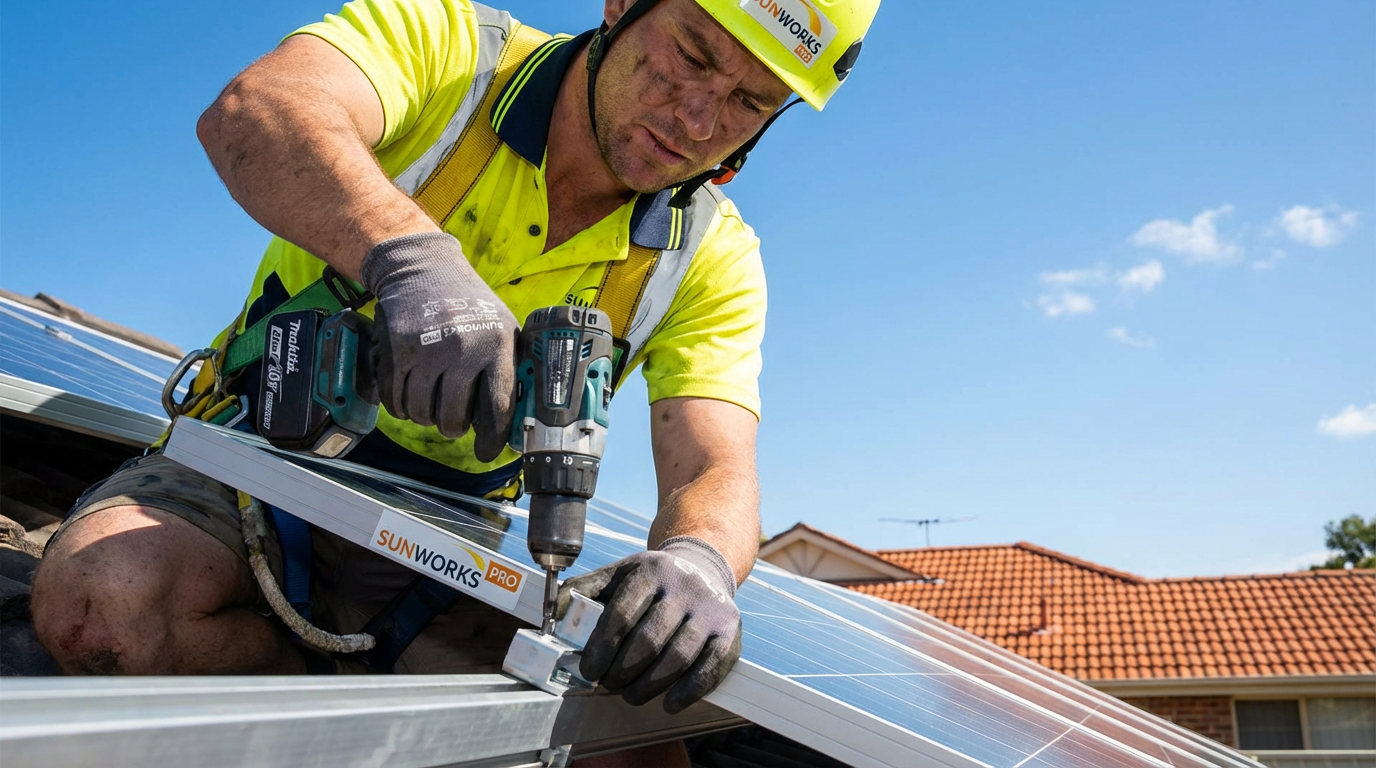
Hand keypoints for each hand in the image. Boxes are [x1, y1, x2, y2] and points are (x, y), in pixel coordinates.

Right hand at [361, 232, 517, 460]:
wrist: (423, 270)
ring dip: (425, 418)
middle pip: (454, 418)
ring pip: (422, 414)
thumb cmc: (469, 304)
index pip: (497, 407)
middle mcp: (463, 350)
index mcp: (496, 346)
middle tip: (452, 423)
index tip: (486, 453)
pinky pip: (395, 401)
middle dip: (452, 428)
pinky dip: (401, 408)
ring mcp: (427, 351)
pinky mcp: (396, 352)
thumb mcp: (503, 327)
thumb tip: (515, 419)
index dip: (492, 439)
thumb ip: (509, 368)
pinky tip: (408, 399)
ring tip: (431, 406)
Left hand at [558, 536, 741, 713]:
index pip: (621, 615)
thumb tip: (553, 615)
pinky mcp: (730, 629)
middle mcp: (683, 586)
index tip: (589, 671)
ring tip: (632, 694)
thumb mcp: (617, 574)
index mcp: (649, 571)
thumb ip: (583, 591)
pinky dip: (689, 691)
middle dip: (623, 672)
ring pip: (678, 656)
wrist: (702, 567)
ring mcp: (710, 607)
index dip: (602, 649)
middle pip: (649, 640)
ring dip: (650, 685)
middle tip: (609, 685)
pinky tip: (669, 702)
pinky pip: (711, 666)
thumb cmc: (652, 580)